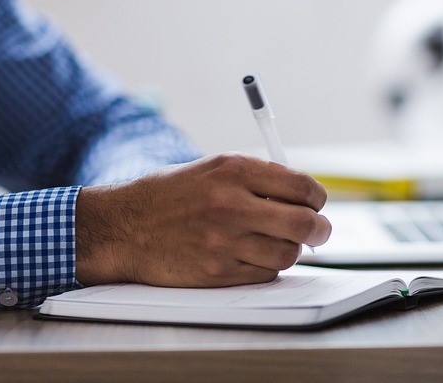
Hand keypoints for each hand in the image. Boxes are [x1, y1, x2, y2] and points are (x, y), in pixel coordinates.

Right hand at [75, 153, 330, 286]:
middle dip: (320, 229)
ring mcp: (224, 241)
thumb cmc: (170, 195)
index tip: (317, 203)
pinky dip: (267, 267)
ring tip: (278, 242)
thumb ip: (257, 177)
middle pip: (304, 223)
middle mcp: (232, 204)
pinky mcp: (217, 272)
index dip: (317, 198)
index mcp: (234, 170)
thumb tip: (303, 195)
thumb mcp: (212, 169)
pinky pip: (265, 274)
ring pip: (288, 253)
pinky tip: (253, 255)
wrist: (123, 227)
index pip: (302, 186)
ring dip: (291, 250)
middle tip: (319, 231)